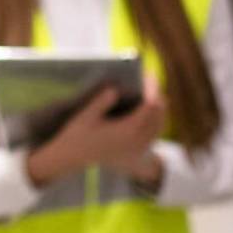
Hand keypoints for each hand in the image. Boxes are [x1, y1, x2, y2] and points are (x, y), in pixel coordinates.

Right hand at [27, 79, 164, 186]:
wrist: (73, 157)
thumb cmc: (77, 134)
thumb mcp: (85, 116)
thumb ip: (101, 102)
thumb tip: (114, 90)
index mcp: (127, 130)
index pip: (150, 105)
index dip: (151, 88)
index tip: (148, 75)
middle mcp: (137, 140)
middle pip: (159, 113)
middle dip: (156, 95)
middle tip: (149, 80)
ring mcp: (139, 148)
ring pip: (159, 124)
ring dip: (158, 107)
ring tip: (150, 91)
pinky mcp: (137, 151)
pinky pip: (154, 133)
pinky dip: (155, 119)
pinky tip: (147, 109)